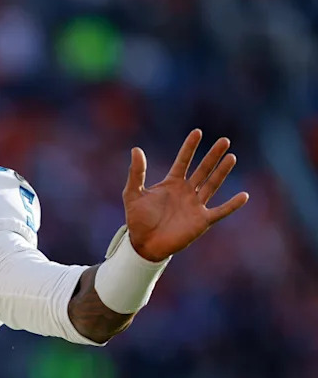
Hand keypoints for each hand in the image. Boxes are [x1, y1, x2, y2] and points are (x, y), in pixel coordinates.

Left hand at [122, 130, 248, 261]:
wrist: (144, 245)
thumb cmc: (137, 220)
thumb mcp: (133, 194)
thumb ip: (136, 172)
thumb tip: (136, 149)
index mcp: (171, 184)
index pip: (183, 161)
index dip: (190, 147)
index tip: (198, 132)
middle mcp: (186, 192)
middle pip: (202, 170)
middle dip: (212, 155)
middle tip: (224, 140)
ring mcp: (195, 205)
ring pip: (212, 185)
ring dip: (222, 172)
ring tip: (231, 157)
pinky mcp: (201, 221)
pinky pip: (220, 211)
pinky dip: (232, 205)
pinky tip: (244, 196)